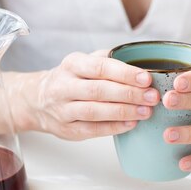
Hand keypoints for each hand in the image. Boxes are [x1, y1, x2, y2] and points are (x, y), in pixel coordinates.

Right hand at [10, 51, 159, 139]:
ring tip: (146, 111)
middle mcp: (64, 86)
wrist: (38, 100)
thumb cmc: (71, 79)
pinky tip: (131, 124)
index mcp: (72, 64)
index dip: (124, 73)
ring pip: (95, 112)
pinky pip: (92, 130)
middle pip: (99, 91)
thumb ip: (109, 60)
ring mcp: (63, 110)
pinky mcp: (67, 130)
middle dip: (129, 94)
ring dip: (123, 112)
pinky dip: (113, 127)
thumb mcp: (84, 62)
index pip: (100, 68)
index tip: (146, 78)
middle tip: (152, 97)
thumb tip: (141, 61)